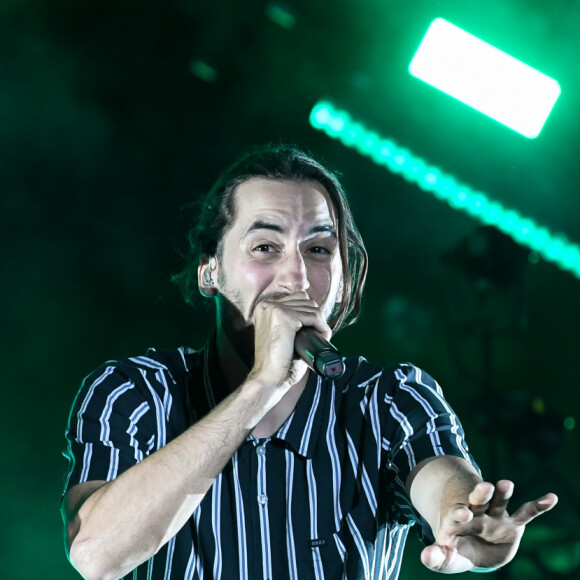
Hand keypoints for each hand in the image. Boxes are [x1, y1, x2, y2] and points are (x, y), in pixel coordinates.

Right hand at [250, 291, 330, 390]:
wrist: (269, 378)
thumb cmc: (277, 362)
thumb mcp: (282, 335)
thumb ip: (292, 323)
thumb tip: (314, 314)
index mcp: (264, 307)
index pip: (297, 298)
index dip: (309, 313)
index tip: (314, 329)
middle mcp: (267, 304)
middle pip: (305, 300)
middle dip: (316, 317)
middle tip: (318, 336)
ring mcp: (274, 309)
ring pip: (311, 307)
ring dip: (321, 323)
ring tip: (321, 339)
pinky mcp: (284, 317)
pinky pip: (314, 316)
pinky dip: (323, 327)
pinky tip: (323, 337)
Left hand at [421, 480, 557, 572]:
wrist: (471, 548)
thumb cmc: (456, 552)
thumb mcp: (446, 558)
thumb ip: (437, 557)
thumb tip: (425, 557)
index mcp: (457, 521)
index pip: (456, 514)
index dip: (459, 513)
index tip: (463, 513)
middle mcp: (476, 515)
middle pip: (477, 501)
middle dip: (480, 494)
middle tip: (484, 486)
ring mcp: (494, 518)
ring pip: (498, 502)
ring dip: (502, 493)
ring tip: (507, 484)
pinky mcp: (512, 525)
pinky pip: (526, 514)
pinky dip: (538, 506)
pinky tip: (551, 498)